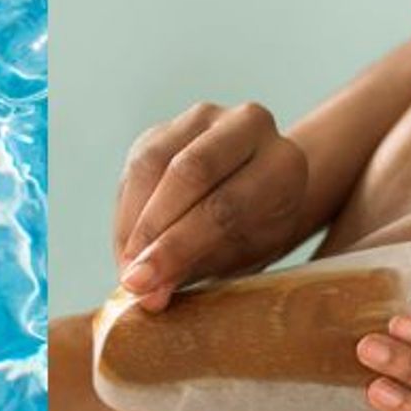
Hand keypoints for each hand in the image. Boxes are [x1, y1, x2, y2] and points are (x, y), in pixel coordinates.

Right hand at [113, 100, 308, 310]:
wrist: (257, 196)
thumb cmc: (254, 235)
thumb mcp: (241, 257)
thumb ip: (196, 267)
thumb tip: (145, 294)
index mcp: (284, 163)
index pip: (225, 205)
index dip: (179, 246)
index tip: (144, 285)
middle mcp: (250, 125)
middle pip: (190, 172)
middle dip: (153, 230)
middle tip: (130, 279)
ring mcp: (206, 116)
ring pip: (154, 163)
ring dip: (133, 221)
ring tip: (126, 267)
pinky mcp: (169, 125)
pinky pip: (136, 163)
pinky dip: (127, 210)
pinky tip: (126, 245)